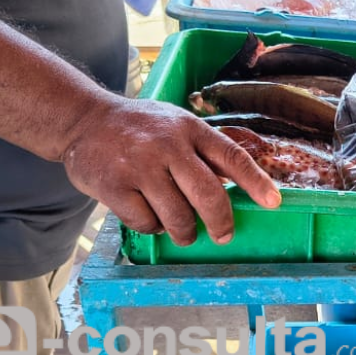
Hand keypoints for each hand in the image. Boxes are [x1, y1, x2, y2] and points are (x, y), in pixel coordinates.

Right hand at [61, 96, 280, 245]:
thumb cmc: (140, 129)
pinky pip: (146, 223)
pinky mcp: (113, 186)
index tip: (273, 202)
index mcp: (189, 128)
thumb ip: (205, 153)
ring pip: (177, 217)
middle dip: (220, 223)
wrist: (82, 119)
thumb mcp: (176, 126)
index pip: (230, 156)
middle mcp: (167, 145)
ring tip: (182, 230)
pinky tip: (149, 216)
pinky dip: (152, 227)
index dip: (255, 182)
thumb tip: (243, 185)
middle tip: (222, 235)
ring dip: (184, 232)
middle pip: (208, 194)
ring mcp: (139, 166)